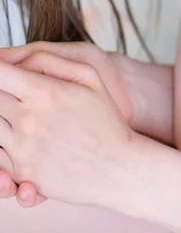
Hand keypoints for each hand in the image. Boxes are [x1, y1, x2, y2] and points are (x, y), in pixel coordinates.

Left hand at [0, 54, 135, 206]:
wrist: (117, 167)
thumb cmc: (105, 118)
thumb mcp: (89, 76)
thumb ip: (51, 61)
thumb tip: (19, 59)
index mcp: (43, 92)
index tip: (4, 72)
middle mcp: (27, 120)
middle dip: (1, 93)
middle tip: (13, 93)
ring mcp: (22, 149)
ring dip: (2, 119)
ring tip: (21, 117)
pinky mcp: (22, 173)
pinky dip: (4, 145)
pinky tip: (23, 139)